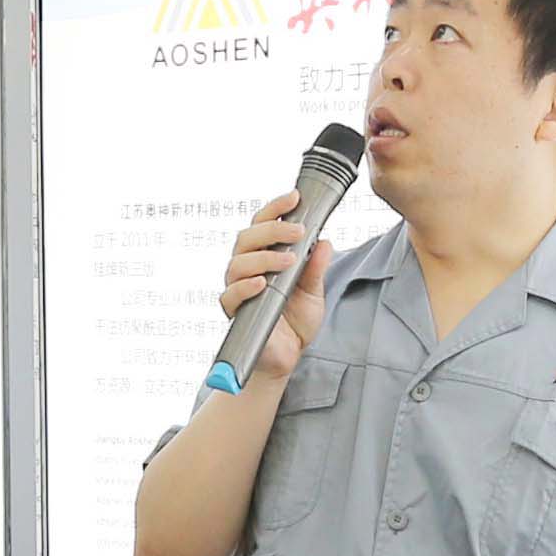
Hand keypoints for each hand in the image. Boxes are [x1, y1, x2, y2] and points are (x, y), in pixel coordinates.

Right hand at [216, 194, 336, 384]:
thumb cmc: (294, 323)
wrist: (286, 357)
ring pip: (238, 262)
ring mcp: (238, 289)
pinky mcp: (234, 312)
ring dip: (264, 257)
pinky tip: (262, 283)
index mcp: (264, 257)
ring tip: (289, 261)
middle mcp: (247, 269)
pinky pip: (231, 294)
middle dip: (272, 230)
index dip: (276, 209)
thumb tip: (324, 242)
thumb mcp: (314, 293)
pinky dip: (246, 286)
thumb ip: (315, 269)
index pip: (263, 224)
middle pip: (247, 238)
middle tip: (299, 232)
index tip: (295, 198)